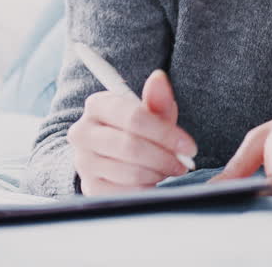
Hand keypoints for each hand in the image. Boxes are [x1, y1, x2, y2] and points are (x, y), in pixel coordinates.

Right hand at [67, 69, 198, 194]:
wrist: (109, 151)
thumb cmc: (135, 127)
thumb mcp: (149, 111)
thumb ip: (157, 97)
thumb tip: (159, 77)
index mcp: (97, 105)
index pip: (134, 119)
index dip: (166, 134)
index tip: (190, 147)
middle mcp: (82, 132)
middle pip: (131, 147)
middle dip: (165, 157)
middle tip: (183, 162)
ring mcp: (83, 162)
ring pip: (130, 172)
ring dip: (158, 173)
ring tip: (169, 168)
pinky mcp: (89, 187)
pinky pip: (125, 193)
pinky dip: (146, 188)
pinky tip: (154, 180)